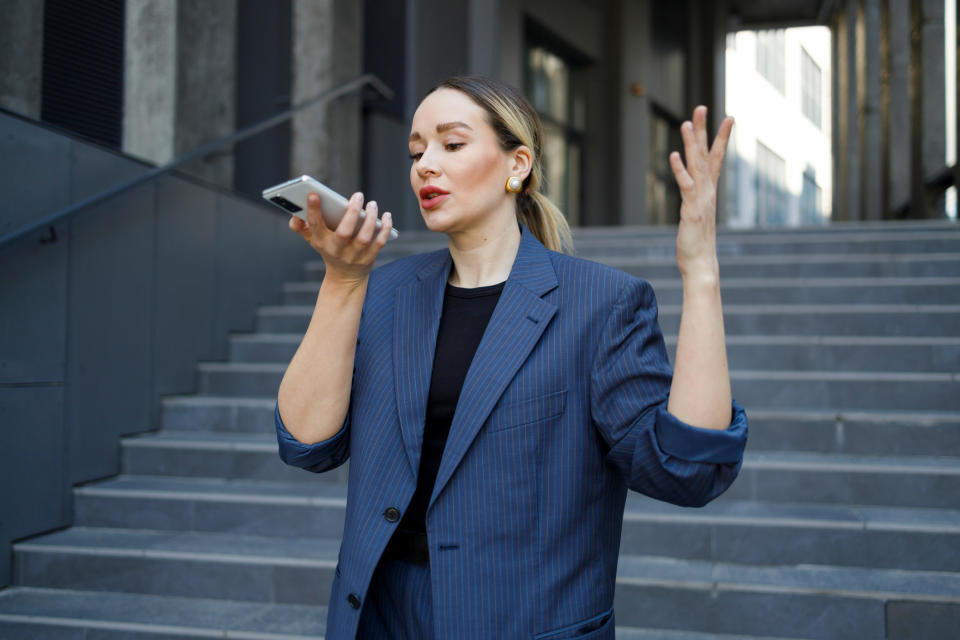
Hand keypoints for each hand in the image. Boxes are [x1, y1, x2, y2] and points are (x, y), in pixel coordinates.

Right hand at [288, 191, 392, 284]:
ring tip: (372, 204)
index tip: (313, 194)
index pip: (315, 226)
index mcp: (321, 242)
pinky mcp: (369, 258)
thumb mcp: (313, 239)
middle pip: (343, 232)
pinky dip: (384, 228)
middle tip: (358, 195)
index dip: (313, 210)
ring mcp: (354, 256)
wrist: (345, 277)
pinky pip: (379, 242)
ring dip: (370, 219)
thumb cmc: (329, 249)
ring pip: (364, 237)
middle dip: (351, 213)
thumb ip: (301, 226)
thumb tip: (295, 215)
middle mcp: (337, 250)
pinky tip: (386, 215)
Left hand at [669, 105, 733, 279]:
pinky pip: (686, 186)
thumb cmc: (697, 243)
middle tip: (702, 107)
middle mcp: (708, 192)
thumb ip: (696, 203)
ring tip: (686, 121)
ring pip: (696, 165)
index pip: (716, 159)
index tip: (728, 117)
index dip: (721, 138)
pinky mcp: (692, 210)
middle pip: (706, 154)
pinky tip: (674, 155)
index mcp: (709, 192)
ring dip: (692, 143)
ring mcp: (701, 200)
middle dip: (704, 130)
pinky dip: (680, 170)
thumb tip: (693, 196)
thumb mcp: (696, 218)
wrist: (701, 265)